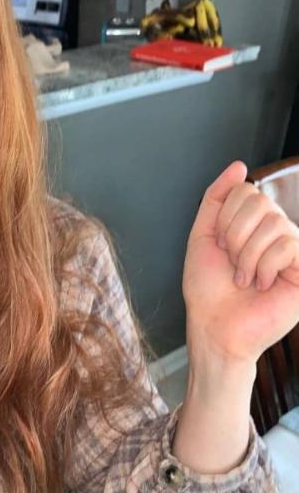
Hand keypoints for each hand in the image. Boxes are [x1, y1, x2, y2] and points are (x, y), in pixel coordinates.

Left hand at [182, 160, 298, 366]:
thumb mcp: (203, 235)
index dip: (226, 217)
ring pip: (274, 222)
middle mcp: (276, 234)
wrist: (214, 326)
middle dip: (235, 234)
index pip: (246, 191)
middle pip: (260, 201)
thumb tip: (239, 166)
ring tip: (245, 277)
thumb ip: (217, 198)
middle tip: (232, 263)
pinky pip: (289, 243)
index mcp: (252, 225)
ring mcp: (293, 251)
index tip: (220, 244)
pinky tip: (262, 284)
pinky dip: (265, 264)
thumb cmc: (208, 289)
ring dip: (247, 254)